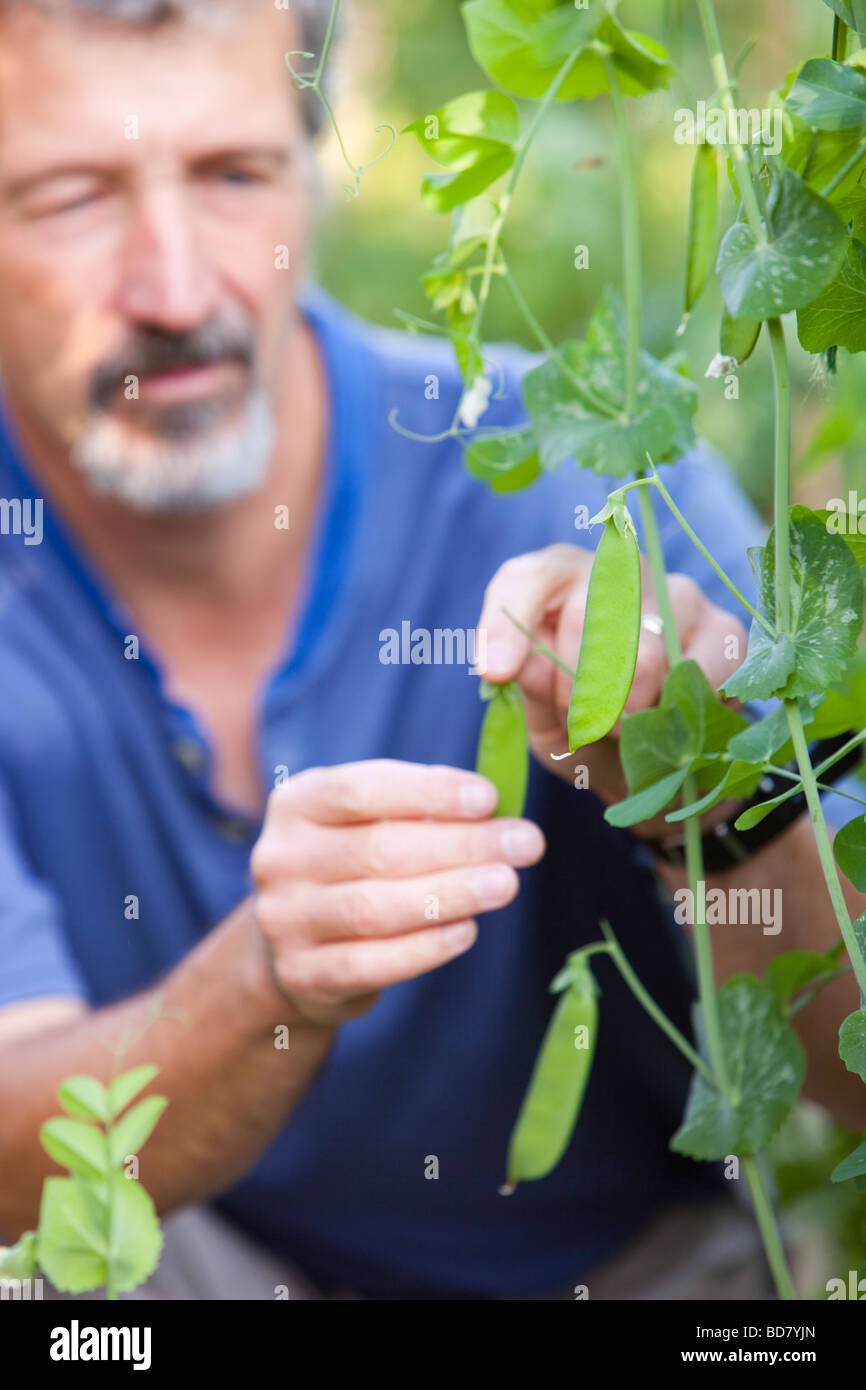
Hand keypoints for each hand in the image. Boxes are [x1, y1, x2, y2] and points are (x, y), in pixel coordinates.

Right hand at [250, 761, 545, 1025]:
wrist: (298, 943)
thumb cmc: (355, 865)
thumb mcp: (370, 821)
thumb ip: (420, 810)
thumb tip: (492, 808)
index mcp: (298, 803)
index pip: (363, 789)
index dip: (430, 792)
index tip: (489, 799)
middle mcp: (280, 857)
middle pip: (380, 850)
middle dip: (462, 846)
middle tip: (526, 844)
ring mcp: (285, 919)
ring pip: (375, 908)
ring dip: (450, 895)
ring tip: (506, 885)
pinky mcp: (302, 974)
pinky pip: (370, 963)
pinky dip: (424, 949)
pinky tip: (466, 932)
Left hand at [477, 544, 746, 837]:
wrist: (649, 762)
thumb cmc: (581, 721)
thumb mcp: (540, 714)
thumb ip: (527, 686)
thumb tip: (514, 664)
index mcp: (559, 579)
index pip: (529, 577)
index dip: (507, 622)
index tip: (496, 673)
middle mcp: (620, 569)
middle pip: (587, 616)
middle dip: (575, 688)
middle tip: (580, 721)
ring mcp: (678, 593)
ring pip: (646, 652)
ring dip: (625, 710)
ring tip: (620, 727)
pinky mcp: (725, 629)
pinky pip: (698, 671)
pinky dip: (673, 710)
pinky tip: (663, 718)